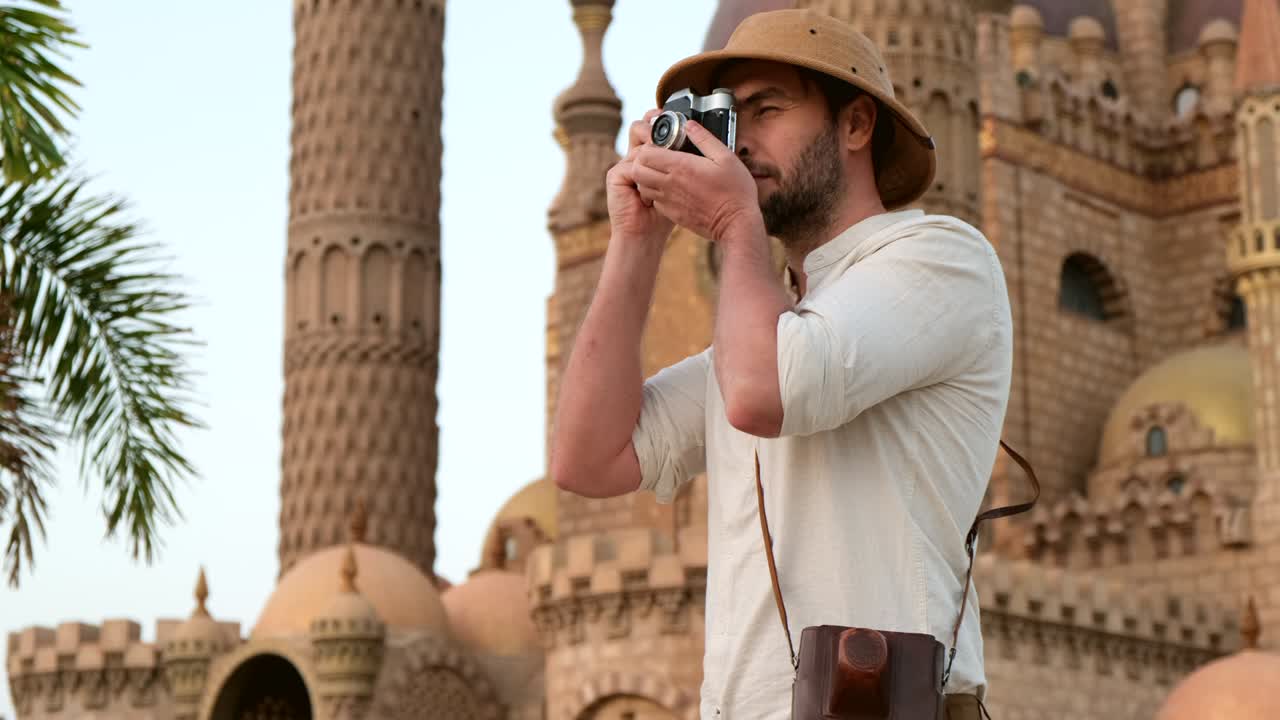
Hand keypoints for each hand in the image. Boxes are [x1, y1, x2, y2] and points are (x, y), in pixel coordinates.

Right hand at [606, 109, 676, 244]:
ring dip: (652, 153)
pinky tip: (650, 186)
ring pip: (638, 146)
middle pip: (640, 128)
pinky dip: (642, 173)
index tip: (667, 114)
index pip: (652, 128)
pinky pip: (630, 164)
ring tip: (663, 161)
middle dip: (652, 127)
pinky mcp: (616, 176)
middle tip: (664, 131)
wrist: (646, 235)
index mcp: (652, 157)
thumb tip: (693, 134)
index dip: (658, 120)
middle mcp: (636, 158)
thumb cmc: (666, 213)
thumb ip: (685, 161)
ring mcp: (625, 166)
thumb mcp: (682, 184)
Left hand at [631, 121, 764, 243]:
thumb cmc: (735, 191)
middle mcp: (670, 184)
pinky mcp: (672, 214)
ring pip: (642, 186)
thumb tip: (689, 125)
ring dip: (647, 177)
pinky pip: (654, 200)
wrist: (735, 225)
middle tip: (657, 157)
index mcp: (681, 167)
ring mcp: (669, 201)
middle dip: (642, 160)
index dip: (649, 145)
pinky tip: (672, 189)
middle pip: (637, 170)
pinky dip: (656, 193)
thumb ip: (705, 138)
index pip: (645, 153)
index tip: (661, 144)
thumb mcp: (726, 157)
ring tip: (663, 172)